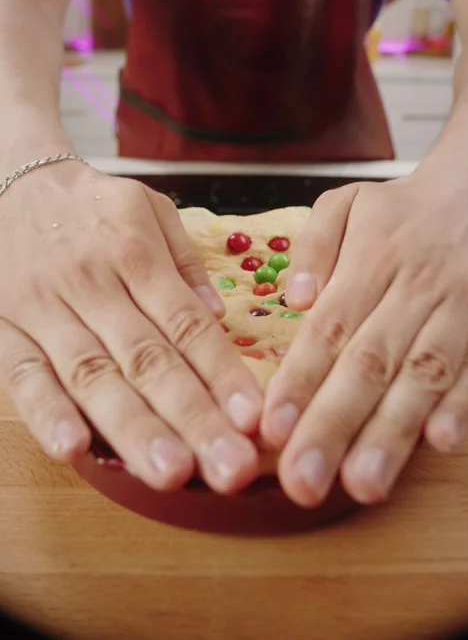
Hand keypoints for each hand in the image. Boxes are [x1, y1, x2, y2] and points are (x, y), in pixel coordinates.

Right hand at [0, 161, 262, 493]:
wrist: (10, 183)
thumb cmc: (90, 204)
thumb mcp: (147, 206)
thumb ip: (184, 259)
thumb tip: (218, 315)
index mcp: (133, 253)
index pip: (186, 323)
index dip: (222, 373)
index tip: (254, 417)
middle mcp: (92, 284)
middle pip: (148, 360)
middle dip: (192, 418)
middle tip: (229, 468)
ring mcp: (44, 309)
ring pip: (92, 377)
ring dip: (133, 429)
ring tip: (171, 473)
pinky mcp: (5, 328)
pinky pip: (23, 375)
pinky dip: (46, 413)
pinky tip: (74, 449)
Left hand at [260, 170, 467, 506]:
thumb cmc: (401, 208)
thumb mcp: (346, 203)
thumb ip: (315, 244)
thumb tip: (295, 297)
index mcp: (371, 261)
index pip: (329, 328)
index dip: (300, 381)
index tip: (272, 428)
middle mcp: (412, 291)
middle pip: (369, 364)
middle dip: (335, 426)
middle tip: (303, 481)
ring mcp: (455, 313)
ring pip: (422, 376)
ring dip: (393, 433)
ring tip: (363, 483)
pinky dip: (463, 406)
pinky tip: (439, 442)